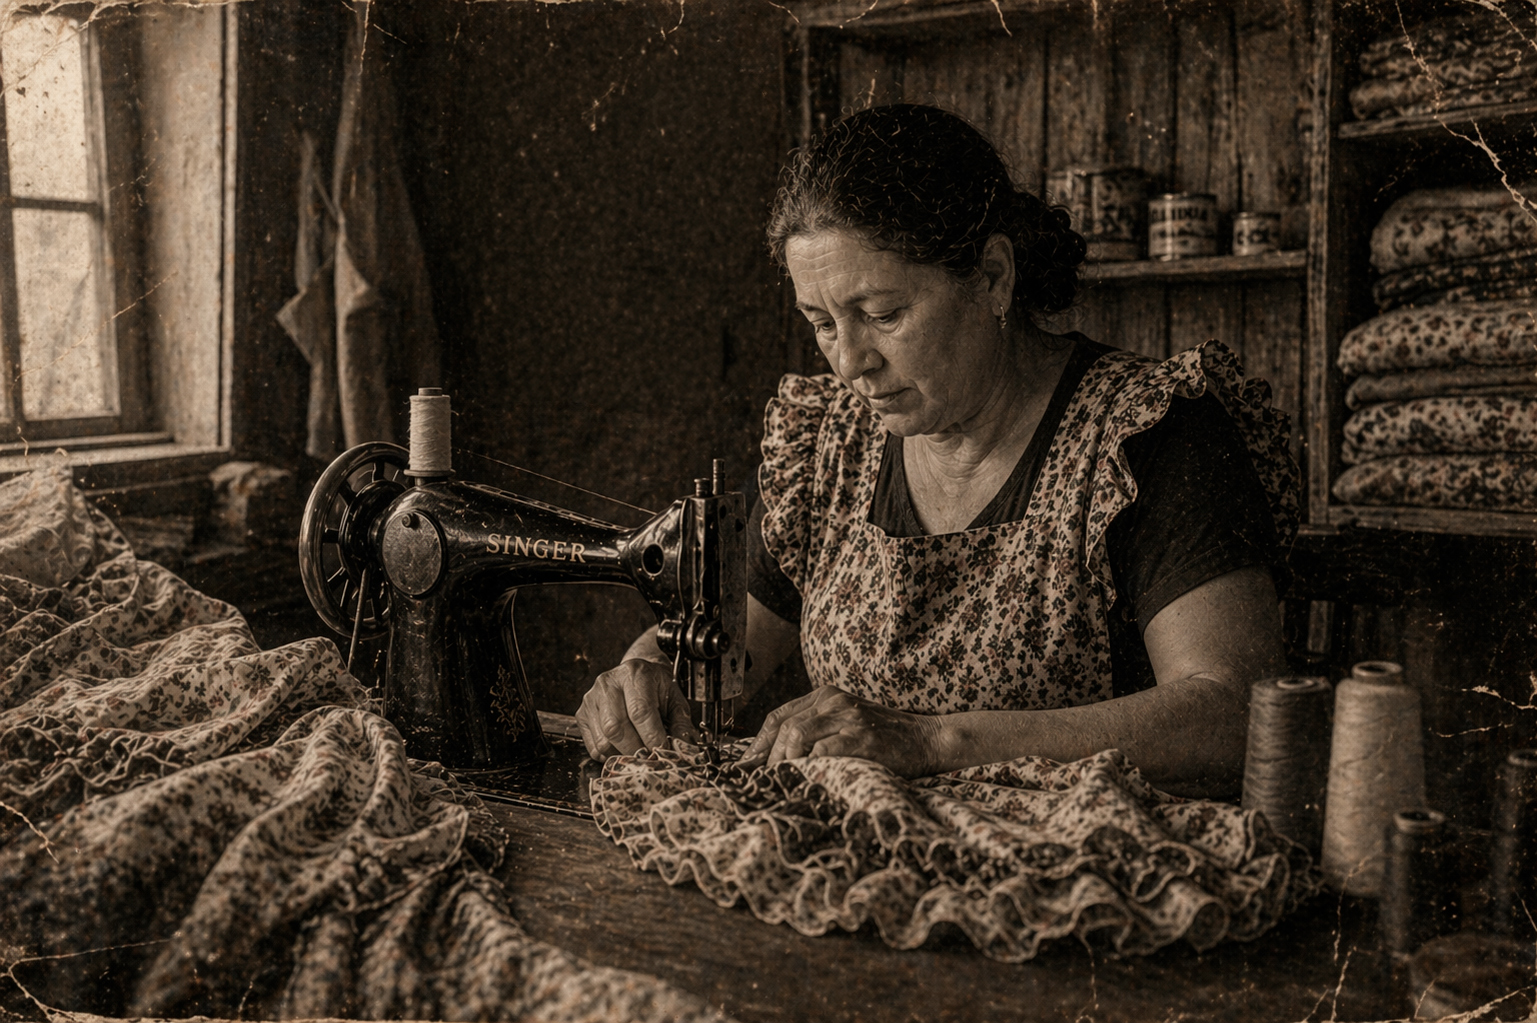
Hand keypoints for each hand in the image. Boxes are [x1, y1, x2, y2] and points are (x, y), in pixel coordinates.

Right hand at [576, 657, 699, 759]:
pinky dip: (610, 755)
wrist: (637, 673)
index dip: (652, 737)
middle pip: (617, 728)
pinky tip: (623, 748)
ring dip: (623, 755)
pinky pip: (593, 746)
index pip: (640, 712)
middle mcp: (608, 683)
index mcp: (635, 674)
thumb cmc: (656, 688)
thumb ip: (681, 724)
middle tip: (651, 758)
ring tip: (639, 752)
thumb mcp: (675, 699)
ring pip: (604, 741)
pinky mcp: (582, 714)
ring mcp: (591, 699)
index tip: (663, 752)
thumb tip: (683, 749)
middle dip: (637, 750)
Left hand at [738, 685, 943, 777]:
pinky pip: (822, 751)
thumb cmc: (884, 738)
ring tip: (786, 781)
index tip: (746, 766)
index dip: (758, 743)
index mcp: (826, 696)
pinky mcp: (861, 737)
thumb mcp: (845, 723)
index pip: (778, 716)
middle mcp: (834, 701)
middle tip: (763, 781)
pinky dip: (809, 767)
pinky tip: (808, 780)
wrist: (926, 740)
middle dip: (769, 758)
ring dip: (786, 762)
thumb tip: (774, 759)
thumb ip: (815, 731)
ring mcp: (848, 717)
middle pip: (784, 727)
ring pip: (797, 735)